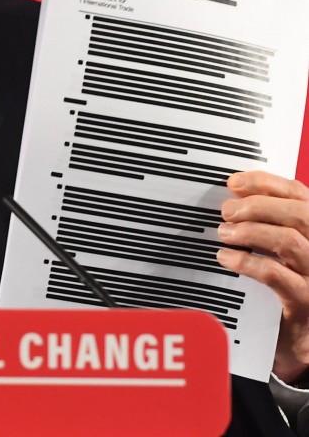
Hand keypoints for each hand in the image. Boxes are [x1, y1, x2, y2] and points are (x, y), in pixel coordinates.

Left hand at [217, 170, 308, 382]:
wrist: (298, 344)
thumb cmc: (284, 290)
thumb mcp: (280, 253)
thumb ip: (266, 224)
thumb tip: (232, 196)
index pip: (301, 194)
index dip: (267, 183)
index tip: (234, 182)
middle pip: (301, 214)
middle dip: (258, 205)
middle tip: (226, 211)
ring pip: (291, 241)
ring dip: (251, 231)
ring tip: (224, 233)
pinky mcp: (306, 305)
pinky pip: (277, 276)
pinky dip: (248, 262)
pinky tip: (226, 258)